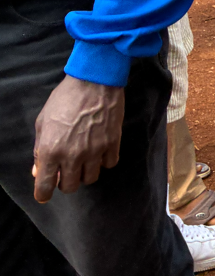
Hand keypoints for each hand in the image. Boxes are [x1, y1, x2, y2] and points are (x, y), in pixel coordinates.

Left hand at [32, 76, 125, 201]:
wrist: (94, 81)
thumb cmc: (64, 99)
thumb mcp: (43, 122)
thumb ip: (39, 149)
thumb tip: (39, 170)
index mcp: (50, 150)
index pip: (45, 186)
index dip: (43, 194)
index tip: (44, 194)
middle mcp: (72, 154)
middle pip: (70, 186)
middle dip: (65, 182)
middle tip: (65, 170)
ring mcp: (95, 150)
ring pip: (90, 178)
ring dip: (85, 172)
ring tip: (84, 160)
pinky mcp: (113, 143)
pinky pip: (109, 164)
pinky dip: (104, 161)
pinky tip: (100, 151)